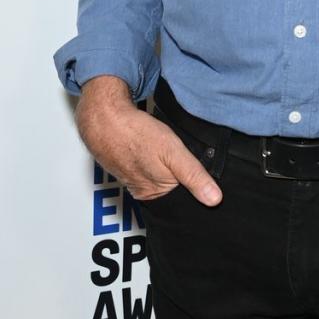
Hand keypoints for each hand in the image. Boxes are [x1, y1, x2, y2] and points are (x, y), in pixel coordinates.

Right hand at [74, 75, 221, 206]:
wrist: (103, 117)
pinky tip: (150, 148)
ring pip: (156, 177)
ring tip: (164, 151)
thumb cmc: (136, 134)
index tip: (200, 175)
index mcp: (154, 193)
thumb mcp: (173, 152)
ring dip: (163, 167)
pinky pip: (143, 167)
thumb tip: (214, 199)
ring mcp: (130, 178)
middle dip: (179, 179)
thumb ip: (193, 175)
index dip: (194, 188)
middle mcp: (141, 191)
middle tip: (179, 157)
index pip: (182, 200)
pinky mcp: (123, 165)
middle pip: (169, 190)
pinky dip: (149, 159)